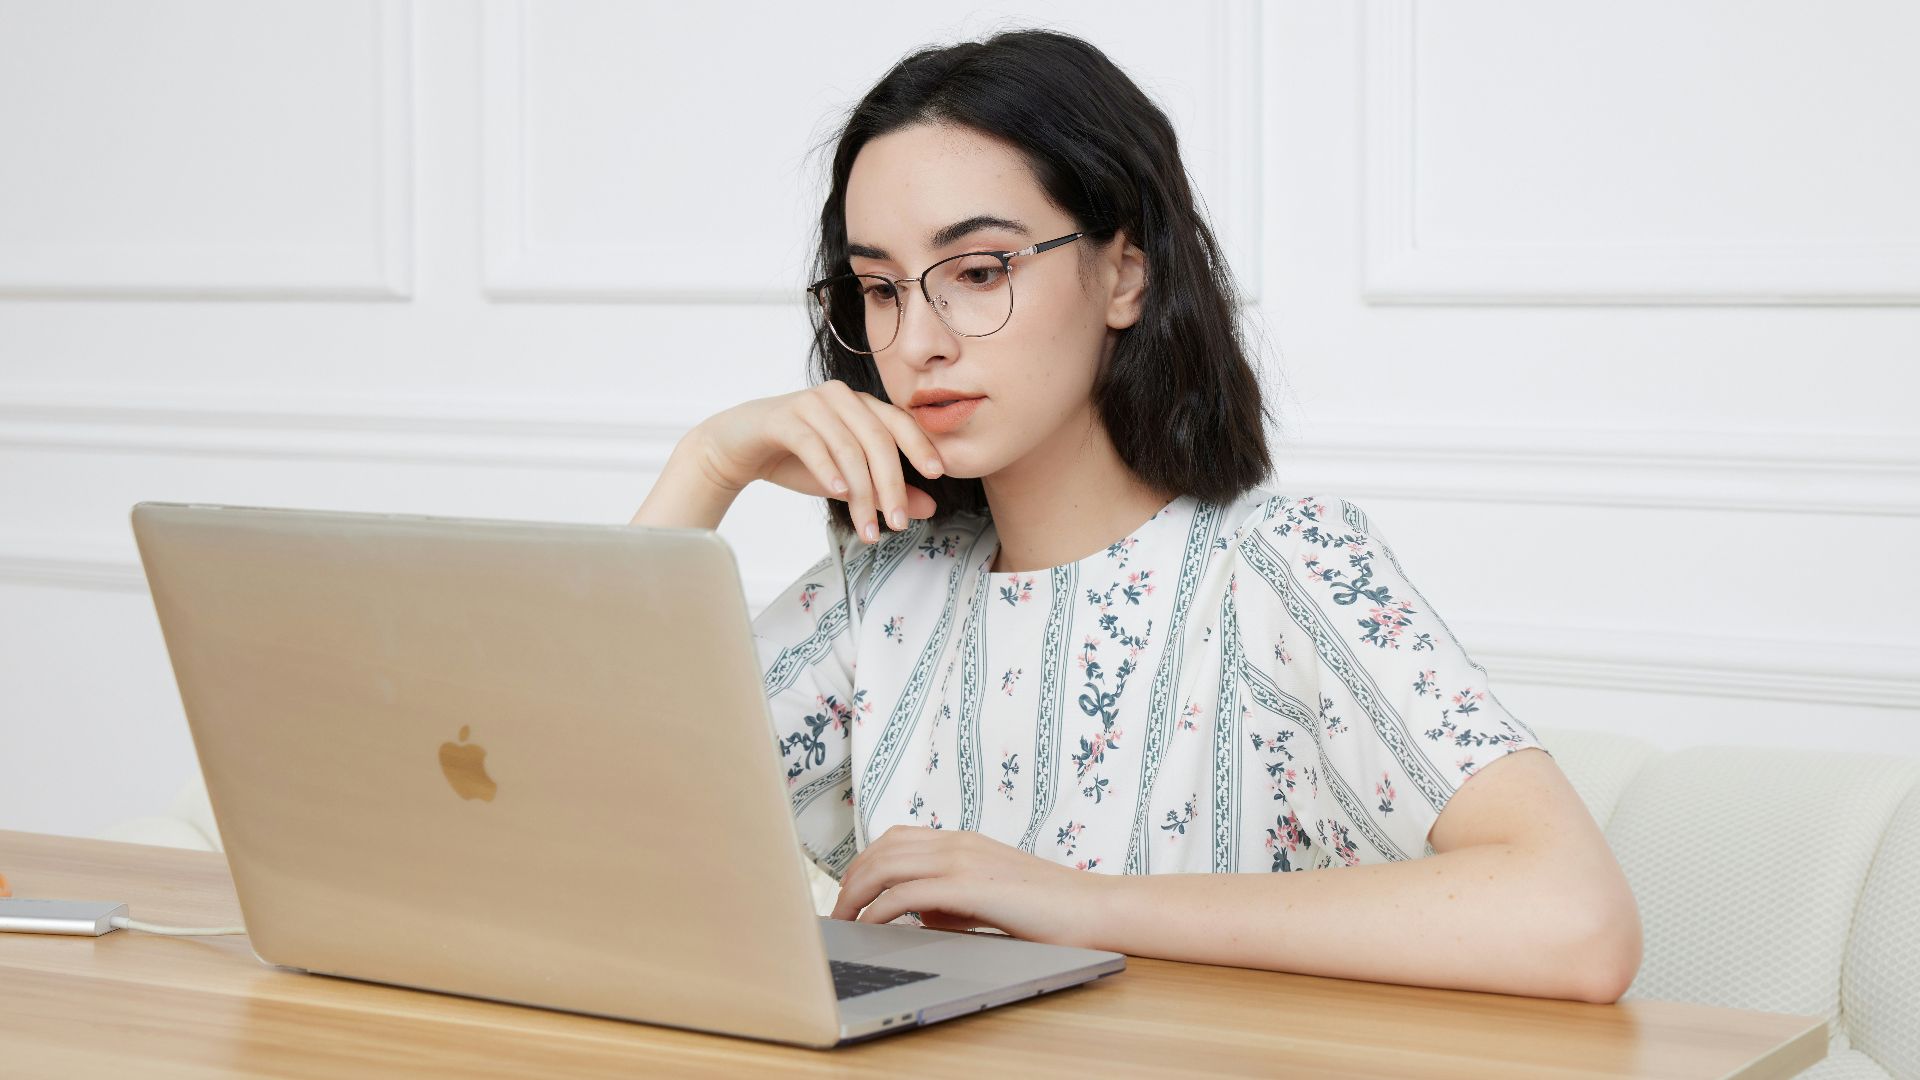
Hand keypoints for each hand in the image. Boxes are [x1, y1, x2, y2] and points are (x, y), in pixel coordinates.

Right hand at [692, 381, 944, 542]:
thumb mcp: (847, 480)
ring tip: (868, 526)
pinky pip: (812, 442)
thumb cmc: (796, 460)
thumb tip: (930, 507)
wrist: (738, 449)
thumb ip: (885, 489)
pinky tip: (838, 493)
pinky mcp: (782, 417)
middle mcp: (840, 397)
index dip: (920, 446)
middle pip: (877, 439)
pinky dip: (828, 469)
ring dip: (861, 491)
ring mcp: (810, 403)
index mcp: (861, 405)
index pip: (898, 423)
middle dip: (891, 484)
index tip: (937, 476)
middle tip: (898, 522)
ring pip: (848, 447)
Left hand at [829, 825, 1113, 948]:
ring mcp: (963, 861)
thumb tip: (914, 913)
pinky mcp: (970, 886)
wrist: (1092, 908)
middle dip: (849, 881)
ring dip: (856, 895)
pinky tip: (871, 928)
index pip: (895, 840)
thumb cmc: (1046, 910)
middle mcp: (957, 844)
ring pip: (886, 866)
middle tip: (835, 915)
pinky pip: (907, 894)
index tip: (848, 896)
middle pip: (881, 850)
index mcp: (962, 842)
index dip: (862, 865)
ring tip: (843, 923)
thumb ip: (950, 899)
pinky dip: (880, 910)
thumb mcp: (988, 897)